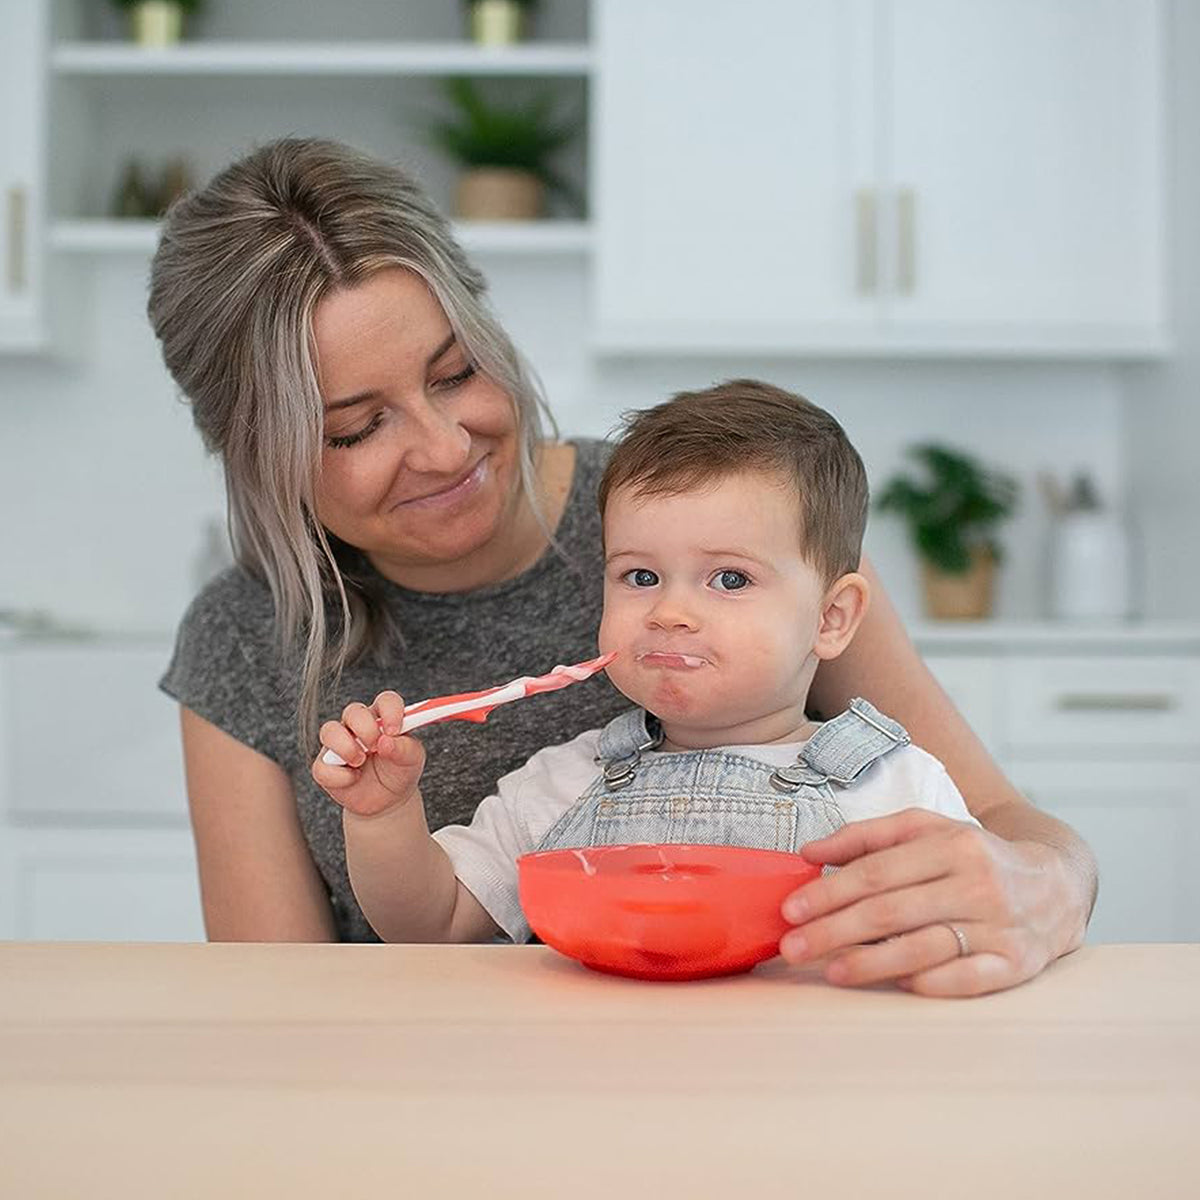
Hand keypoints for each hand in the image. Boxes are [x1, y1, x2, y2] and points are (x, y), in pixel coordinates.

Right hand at [311, 691, 424, 817]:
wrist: (388, 799)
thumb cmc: (399, 771)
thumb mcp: (412, 760)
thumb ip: (405, 748)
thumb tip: (386, 741)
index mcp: (382, 717)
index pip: (385, 701)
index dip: (390, 711)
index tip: (394, 730)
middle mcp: (357, 725)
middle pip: (353, 711)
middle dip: (366, 729)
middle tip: (376, 747)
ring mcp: (338, 744)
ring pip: (329, 731)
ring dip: (346, 747)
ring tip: (360, 762)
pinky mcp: (325, 766)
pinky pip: (322, 767)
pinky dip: (339, 776)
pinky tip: (353, 779)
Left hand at [779, 809, 1075, 996]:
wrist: (1057, 884)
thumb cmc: (975, 856)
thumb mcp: (927, 828)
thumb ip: (866, 836)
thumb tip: (809, 852)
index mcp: (952, 845)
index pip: (877, 872)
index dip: (830, 892)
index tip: (791, 909)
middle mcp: (978, 884)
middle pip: (893, 911)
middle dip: (835, 930)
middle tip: (793, 946)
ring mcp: (1000, 926)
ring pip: (925, 947)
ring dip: (872, 963)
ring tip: (831, 970)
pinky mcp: (1017, 964)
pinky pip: (966, 979)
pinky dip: (929, 983)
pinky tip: (895, 985)